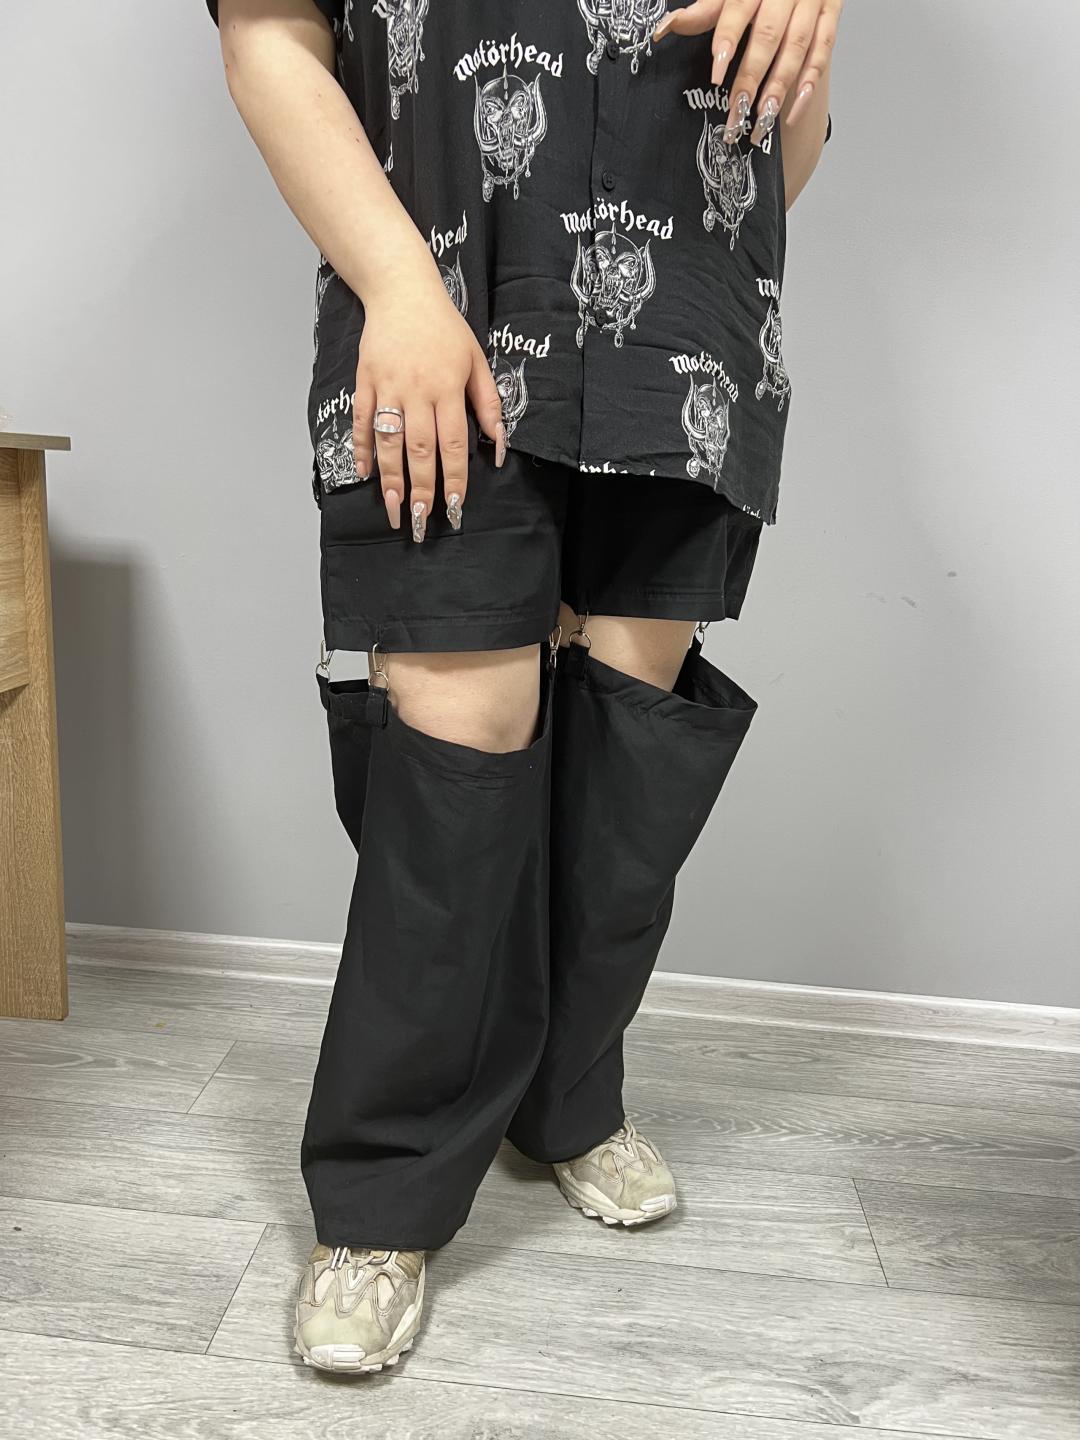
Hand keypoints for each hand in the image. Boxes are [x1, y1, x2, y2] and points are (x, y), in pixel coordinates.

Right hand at [352, 271, 504, 539]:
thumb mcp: (476, 360)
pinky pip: (361, 421)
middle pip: (421, 449)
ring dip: (391, 478)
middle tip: (421, 521)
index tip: (455, 506)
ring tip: (393, 509)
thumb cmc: (444, 328)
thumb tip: (498, 445)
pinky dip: (361, 448)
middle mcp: (417, 391)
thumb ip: (488, 404)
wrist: (402, 290)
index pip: (454, 443)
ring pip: (388, 441)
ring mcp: (387, 387)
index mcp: (448, 388)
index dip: (455, 478)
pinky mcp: (364, 381)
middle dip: (422, 488)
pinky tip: (364, 474)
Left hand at [654, 0, 840, 144]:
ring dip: (778, 89)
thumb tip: (663, 30)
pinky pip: (823, 53)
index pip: (737, 10)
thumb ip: (703, 11)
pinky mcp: (830, 14)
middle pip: (767, 37)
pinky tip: (792, 112)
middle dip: (751, 78)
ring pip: (796, 49)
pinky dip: (808, 85)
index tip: (716, 73)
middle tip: (736, 113)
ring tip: (761, 121)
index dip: (727, 40)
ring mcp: (811, 3)